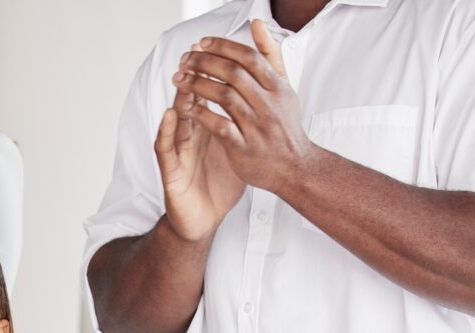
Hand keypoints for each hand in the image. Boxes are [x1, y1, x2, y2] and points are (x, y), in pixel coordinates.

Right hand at [156, 47, 246, 242]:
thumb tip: (267, 106)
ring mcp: (178, 153)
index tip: (222, 54)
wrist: (203, 220)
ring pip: (175, 120)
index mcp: (206, 131)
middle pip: (189, 103)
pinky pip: (165, 148)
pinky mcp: (170, 171)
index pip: (208, 98)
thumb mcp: (237, 152)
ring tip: (182, 79)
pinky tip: (171, 115)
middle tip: (196, 56)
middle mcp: (189, 138)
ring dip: (178, 99)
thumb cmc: (218, 187)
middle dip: (192, 80)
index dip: (214, 77)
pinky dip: (166, 130)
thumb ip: (245, 127)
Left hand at [172, 20, 314, 194]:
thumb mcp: (284, 87)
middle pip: (233, 73)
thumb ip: (270, 55)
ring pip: (224, 96)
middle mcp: (268, 104)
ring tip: (178, 78)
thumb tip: (257, 23)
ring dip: (197, 84)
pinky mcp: (243, 148)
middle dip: (204, 62)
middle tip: (184, 59)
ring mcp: (256, 126)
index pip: (248, 57)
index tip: (201, 43)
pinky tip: (185, 106)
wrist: (296, 168)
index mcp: (277, 87)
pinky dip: (201, 114)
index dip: (222, 47)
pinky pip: (219, 126)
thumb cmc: (285, 126)